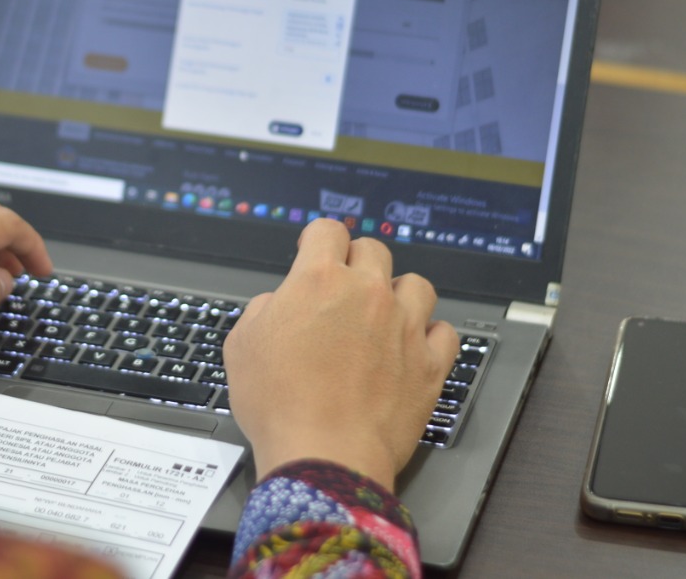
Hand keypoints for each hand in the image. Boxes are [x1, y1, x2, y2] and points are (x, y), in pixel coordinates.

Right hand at [223, 219, 458, 488]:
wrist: (323, 455)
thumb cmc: (278, 405)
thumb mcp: (241, 346)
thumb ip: (263, 310)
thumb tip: (279, 304)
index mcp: (318, 280)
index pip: (327, 231)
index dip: (318, 239)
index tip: (315, 250)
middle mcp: (367, 294)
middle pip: (374, 250)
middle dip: (357, 263)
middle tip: (345, 288)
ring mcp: (404, 327)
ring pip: (416, 284)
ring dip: (399, 294)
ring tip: (385, 315)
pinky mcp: (429, 364)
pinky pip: (444, 332)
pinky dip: (430, 335)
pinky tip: (412, 347)